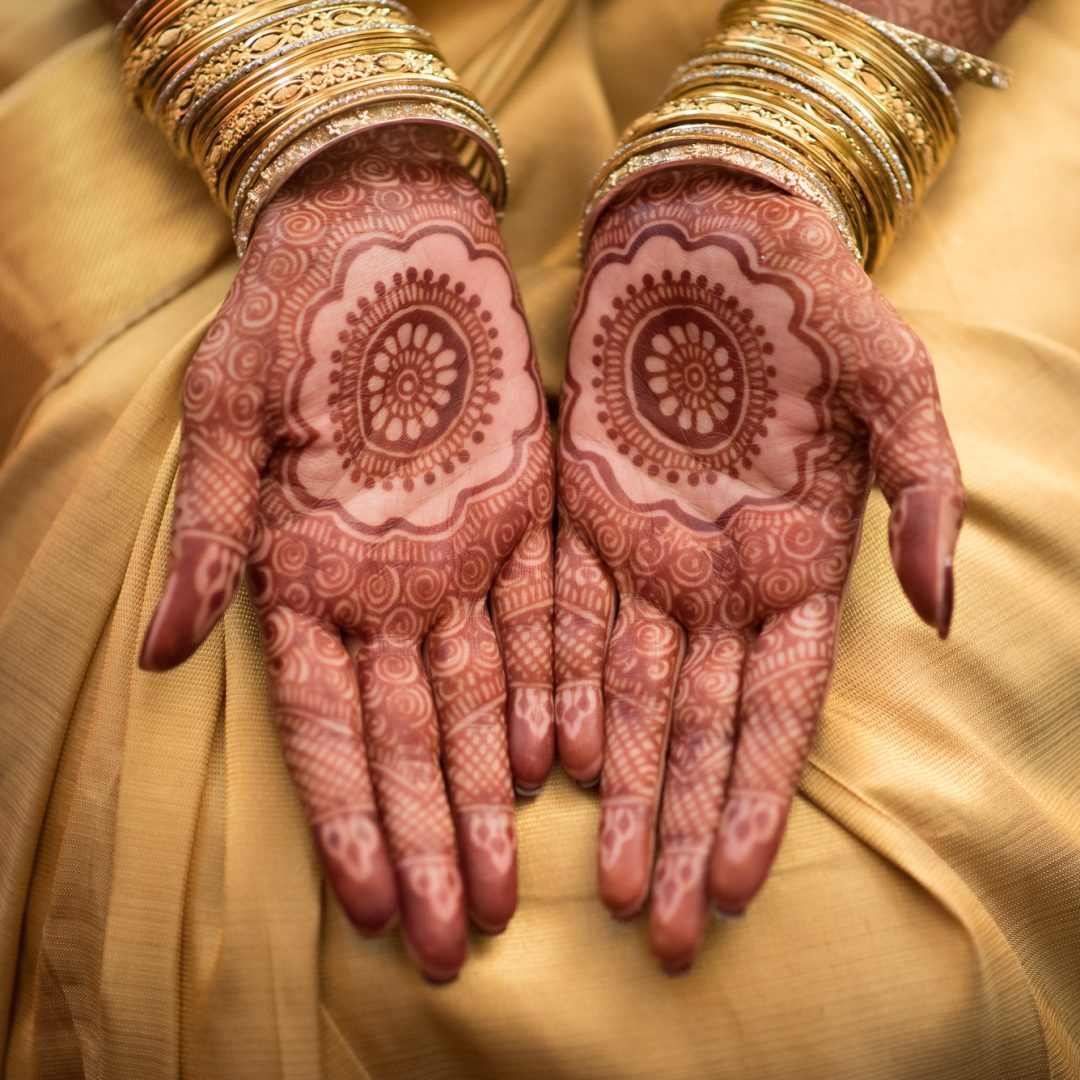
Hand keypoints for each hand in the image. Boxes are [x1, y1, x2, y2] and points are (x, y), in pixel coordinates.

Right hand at [140, 125, 553, 981]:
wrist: (383, 228)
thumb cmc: (289, 311)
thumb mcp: (229, 411)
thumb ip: (215, 533)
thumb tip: (162, 650)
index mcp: (306, 572)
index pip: (327, 723)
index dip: (349, 814)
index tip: (373, 901)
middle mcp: (386, 584)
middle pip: (411, 735)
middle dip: (431, 834)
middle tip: (458, 935)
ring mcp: (458, 555)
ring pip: (479, 696)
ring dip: (491, 789)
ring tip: (507, 883)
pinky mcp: (522, 512)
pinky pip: (541, 613)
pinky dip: (552, 685)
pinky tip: (562, 760)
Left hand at [555, 167, 961, 969]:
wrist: (708, 233)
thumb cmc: (810, 300)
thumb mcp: (893, 382)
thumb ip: (921, 492)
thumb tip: (942, 607)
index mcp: (798, 562)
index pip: (777, 708)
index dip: (757, 797)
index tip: (737, 883)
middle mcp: (720, 578)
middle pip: (699, 727)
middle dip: (683, 826)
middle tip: (664, 927)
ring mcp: (647, 553)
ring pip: (629, 693)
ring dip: (620, 783)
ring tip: (608, 876)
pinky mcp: (582, 515)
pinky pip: (564, 616)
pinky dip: (559, 686)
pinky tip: (551, 759)